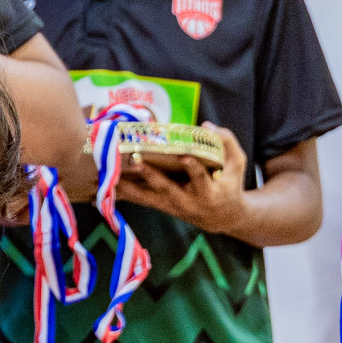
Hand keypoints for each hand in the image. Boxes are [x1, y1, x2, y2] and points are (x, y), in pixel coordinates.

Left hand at [118, 123, 250, 236]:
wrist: (225, 217)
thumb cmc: (230, 184)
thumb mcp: (237, 164)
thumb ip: (227, 142)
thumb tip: (206, 125)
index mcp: (209, 192)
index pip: (201, 179)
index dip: (194, 168)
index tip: (185, 156)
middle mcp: (188, 201)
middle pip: (168, 189)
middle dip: (152, 177)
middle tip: (137, 162)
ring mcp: (173, 206)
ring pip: (149, 197)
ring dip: (129, 187)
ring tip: (111, 175)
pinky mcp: (162, 206)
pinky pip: (141, 201)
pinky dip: (124, 194)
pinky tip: (104, 187)